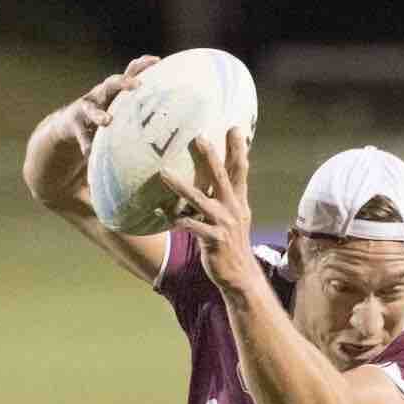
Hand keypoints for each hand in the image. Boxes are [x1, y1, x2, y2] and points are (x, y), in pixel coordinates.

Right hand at [63, 55, 161, 153]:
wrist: (69, 125)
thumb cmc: (104, 120)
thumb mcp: (121, 113)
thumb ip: (139, 114)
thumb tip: (173, 125)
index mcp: (116, 92)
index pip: (130, 73)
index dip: (142, 65)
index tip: (157, 60)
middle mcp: (100, 94)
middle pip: (111, 83)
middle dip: (124, 82)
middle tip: (137, 85)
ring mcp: (85, 107)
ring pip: (91, 107)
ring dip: (99, 114)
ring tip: (107, 121)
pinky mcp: (73, 123)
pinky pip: (80, 133)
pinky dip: (85, 142)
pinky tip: (89, 152)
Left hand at [154, 129, 257, 292]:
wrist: (240, 276)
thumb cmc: (231, 244)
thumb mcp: (235, 218)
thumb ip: (226, 198)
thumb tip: (214, 180)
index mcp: (239, 202)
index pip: (240, 170)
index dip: (238, 149)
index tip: (235, 127)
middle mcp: (233, 209)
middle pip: (223, 177)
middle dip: (211, 156)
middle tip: (200, 136)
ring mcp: (224, 224)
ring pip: (199, 200)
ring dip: (180, 186)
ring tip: (163, 172)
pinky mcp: (213, 240)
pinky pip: (191, 226)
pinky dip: (177, 219)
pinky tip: (162, 213)